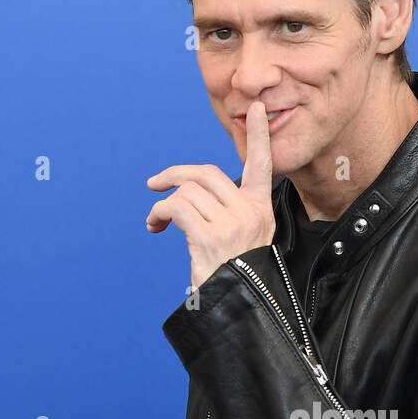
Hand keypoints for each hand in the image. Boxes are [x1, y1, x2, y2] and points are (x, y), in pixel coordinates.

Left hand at [145, 99, 275, 290]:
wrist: (239, 310)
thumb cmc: (235, 277)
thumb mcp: (244, 241)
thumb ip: (231, 212)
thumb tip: (195, 193)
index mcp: (261, 211)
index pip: (262, 166)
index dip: (257, 136)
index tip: (253, 108)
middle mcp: (251, 214)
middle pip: (207, 173)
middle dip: (176, 174)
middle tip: (156, 184)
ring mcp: (232, 224)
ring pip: (187, 191)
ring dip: (164, 202)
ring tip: (157, 221)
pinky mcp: (210, 236)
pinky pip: (176, 208)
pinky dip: (159, 212)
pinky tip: (155, 225)